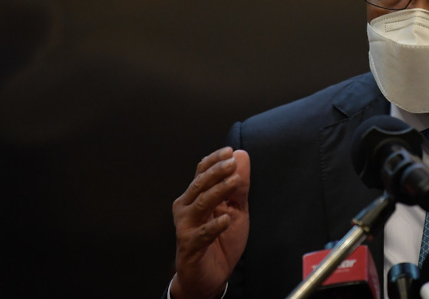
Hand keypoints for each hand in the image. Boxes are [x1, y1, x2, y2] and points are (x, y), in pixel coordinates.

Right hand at [171, 147, 250, 298]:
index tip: (230, 151)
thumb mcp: (237, 210)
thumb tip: (242, 156)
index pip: (202, 172)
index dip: (214, 160)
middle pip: (200, 184)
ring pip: (201, 204)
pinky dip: (213, 226)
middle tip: (232, 163)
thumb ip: (239, 186)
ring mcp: (186, 227)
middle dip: (217, 172)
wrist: (209, 276)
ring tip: (234, 182)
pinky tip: (225, 220)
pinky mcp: (189, 246)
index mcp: (196, 197)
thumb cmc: (221, 240)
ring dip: (218, 191)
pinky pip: (202, 234)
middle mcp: (187, 208)